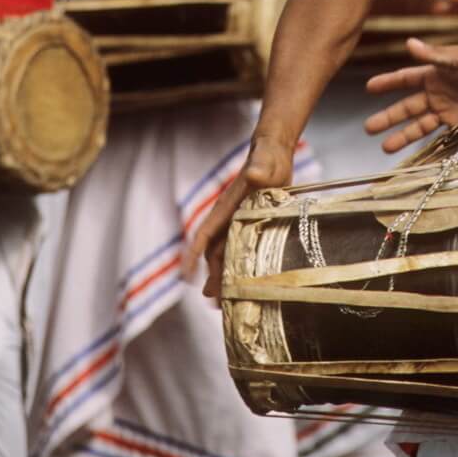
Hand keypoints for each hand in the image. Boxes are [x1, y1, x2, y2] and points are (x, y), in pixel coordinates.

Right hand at [188, 133, 294, 296]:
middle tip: (214, 303)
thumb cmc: (267, 158)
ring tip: (221, 303)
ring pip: (224, 254)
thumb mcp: (265, 164)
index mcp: (226, 209)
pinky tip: (241, 281)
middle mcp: (227, 218)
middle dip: (212, 277)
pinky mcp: (249, 223)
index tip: (185, 276)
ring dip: (221, 276)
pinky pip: (238, 249)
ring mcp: (236, 222)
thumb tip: (255, 173)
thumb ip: (260, 170)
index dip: (193, 255)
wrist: (271, 153)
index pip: (204, 236)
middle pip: (215, 253)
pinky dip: (236, 266)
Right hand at [362, 38, 457, 152]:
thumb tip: (408, 43)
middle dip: (388, 117)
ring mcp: (448, 110)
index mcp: (436, 73)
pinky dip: (427, 148)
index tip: (369, 87)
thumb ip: (433, 55)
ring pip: (419, 125)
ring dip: (402, 136)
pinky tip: (414, 157)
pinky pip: (440, 138)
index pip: (406, 79)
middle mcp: (439, 93)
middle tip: (368, 127)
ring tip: (385, 148)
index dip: (388, 83)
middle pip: (408, 107)